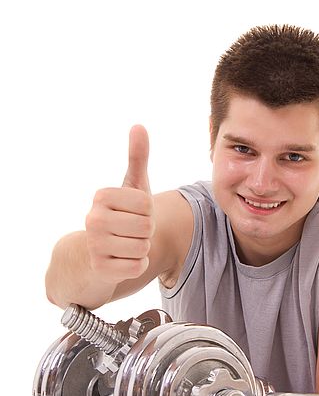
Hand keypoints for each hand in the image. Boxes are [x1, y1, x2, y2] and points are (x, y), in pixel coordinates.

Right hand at [85, 125, 154, 284]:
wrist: (94, 256)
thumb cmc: (121, 217)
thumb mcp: (132, 187)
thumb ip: (137, 157)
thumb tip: (139, 126)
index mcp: (102, 196)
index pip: (147, 205)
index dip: (148, 212)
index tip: (133, 214)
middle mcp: (93, 219)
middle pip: (147, 227)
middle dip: (145, 232)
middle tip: (130, 232)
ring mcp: (94, 245)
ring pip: (143, 247)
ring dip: (141, 249)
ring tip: (125, 245)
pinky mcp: (100, 269)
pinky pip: (138, 267)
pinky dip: (136, 266)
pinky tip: (121, 261)